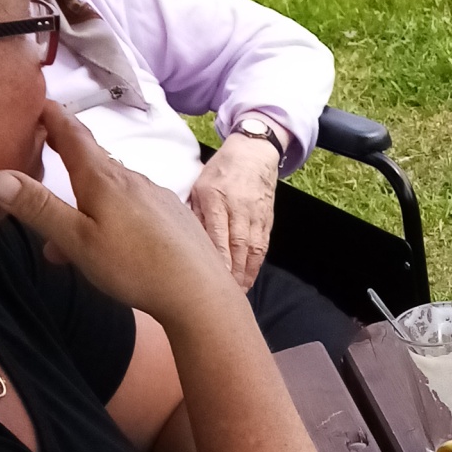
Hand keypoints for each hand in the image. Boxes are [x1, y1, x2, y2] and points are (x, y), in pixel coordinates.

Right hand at [0, 103, 244, 333]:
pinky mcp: (173, 217)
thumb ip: (39, 208)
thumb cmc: (134, 266)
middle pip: (92, 161)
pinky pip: (132, 208)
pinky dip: (110, 218)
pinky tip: (108, 247)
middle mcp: (132, 179)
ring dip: (85, 203)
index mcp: (104, 179)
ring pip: (111, 191)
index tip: (37, 101)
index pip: (72, 135)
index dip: (52, 116)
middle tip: (44, 148)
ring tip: (64, 239)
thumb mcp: (77, 240)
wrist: (201, 294)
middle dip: (66, 156)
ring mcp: (156, 197)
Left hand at [190, 133, 279, 291]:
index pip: (216, 233)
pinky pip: (262, 245)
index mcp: (216, 197)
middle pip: (237, 245)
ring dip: (246, 273)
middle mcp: (238, 207)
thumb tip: (184, 239)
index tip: (211, 279)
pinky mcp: (267, 219)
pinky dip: (256, 264)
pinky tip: (250, 278)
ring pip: (252, 248)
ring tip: (238, 293)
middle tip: (224, 296)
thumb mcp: (199, 185)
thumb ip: (193, 212)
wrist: (254, 155)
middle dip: (232, 272)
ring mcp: (255, 214)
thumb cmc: (221, 171)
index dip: (216, 258)